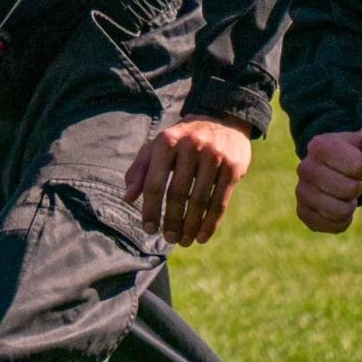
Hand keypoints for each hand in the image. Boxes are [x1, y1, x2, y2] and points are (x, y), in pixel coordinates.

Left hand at [123, 116, 252, 245]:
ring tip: (184, 241)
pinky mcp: (233, 166)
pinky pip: (220, 201)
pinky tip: (202, 237)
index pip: (155, 183)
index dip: (151, 209)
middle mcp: (191, 146)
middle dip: (172, 221)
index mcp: (167, 141)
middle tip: (168, 239)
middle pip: (178, 194)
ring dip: (191, 226)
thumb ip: (140, 170)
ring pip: (200, 201)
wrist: (222, 120)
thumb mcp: (158, 147)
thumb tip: (128, 198)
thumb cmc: (181, 140)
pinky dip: (210, 223)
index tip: (149, 229)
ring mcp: (214, 156)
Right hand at [295, 125, 361, 233]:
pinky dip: (343, 221)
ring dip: (350, 206)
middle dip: (358, 187)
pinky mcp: (303, 212)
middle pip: (350, 190)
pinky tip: (338, 208)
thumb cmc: (358, 152)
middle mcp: (304, 167)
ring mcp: (301, 191)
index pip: (357, 165)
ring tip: (344, 194)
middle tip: (351, 180)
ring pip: (339, 211)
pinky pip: (332, 226)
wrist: (340, 168)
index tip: (355, 162)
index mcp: (319, 145)